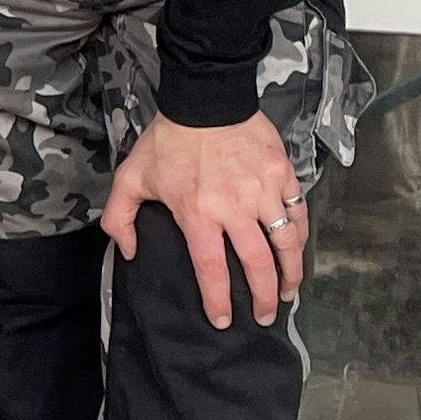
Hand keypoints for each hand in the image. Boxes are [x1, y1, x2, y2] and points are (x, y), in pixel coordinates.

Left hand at [101, 109, 304, 329]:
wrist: (206, 98)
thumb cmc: (168, 140)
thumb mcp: (131, 178)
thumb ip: (120, 219)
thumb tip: (130, 252)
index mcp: (198, 213)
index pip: (211, 269)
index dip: (218, 300)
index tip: (222, 321)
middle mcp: (235, 208)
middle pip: (257, 264)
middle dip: (264, 297)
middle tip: (266, 316)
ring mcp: (264, 191)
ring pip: (286, 242)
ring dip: (290, 272)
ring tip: (290, 292)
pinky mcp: (283, 175)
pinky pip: (298, 213)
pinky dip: (300, 236)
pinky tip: (296, 251)